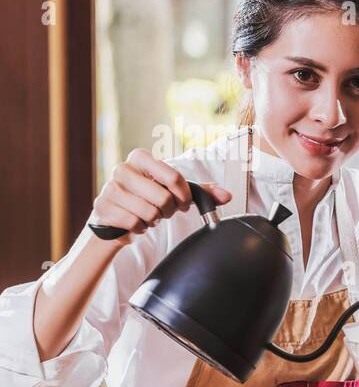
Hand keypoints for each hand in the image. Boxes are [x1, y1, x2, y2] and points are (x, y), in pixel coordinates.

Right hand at [90, 149, 231, 242]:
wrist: (116, 215)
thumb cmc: (149, 198)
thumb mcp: (174, 191)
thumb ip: (201, 192)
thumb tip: (227, 196)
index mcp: (141, 158)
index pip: (173, 176)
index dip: (184, 195)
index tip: (183, 203)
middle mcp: (122, 169)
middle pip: (163, 197)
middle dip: (168, 210)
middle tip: (163, 210)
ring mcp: (109, 188)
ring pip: (149, 213)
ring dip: (154, 220)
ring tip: (148, 214)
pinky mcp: (103, 208)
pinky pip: (135, 224)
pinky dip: (141, 228)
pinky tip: (136, 222)